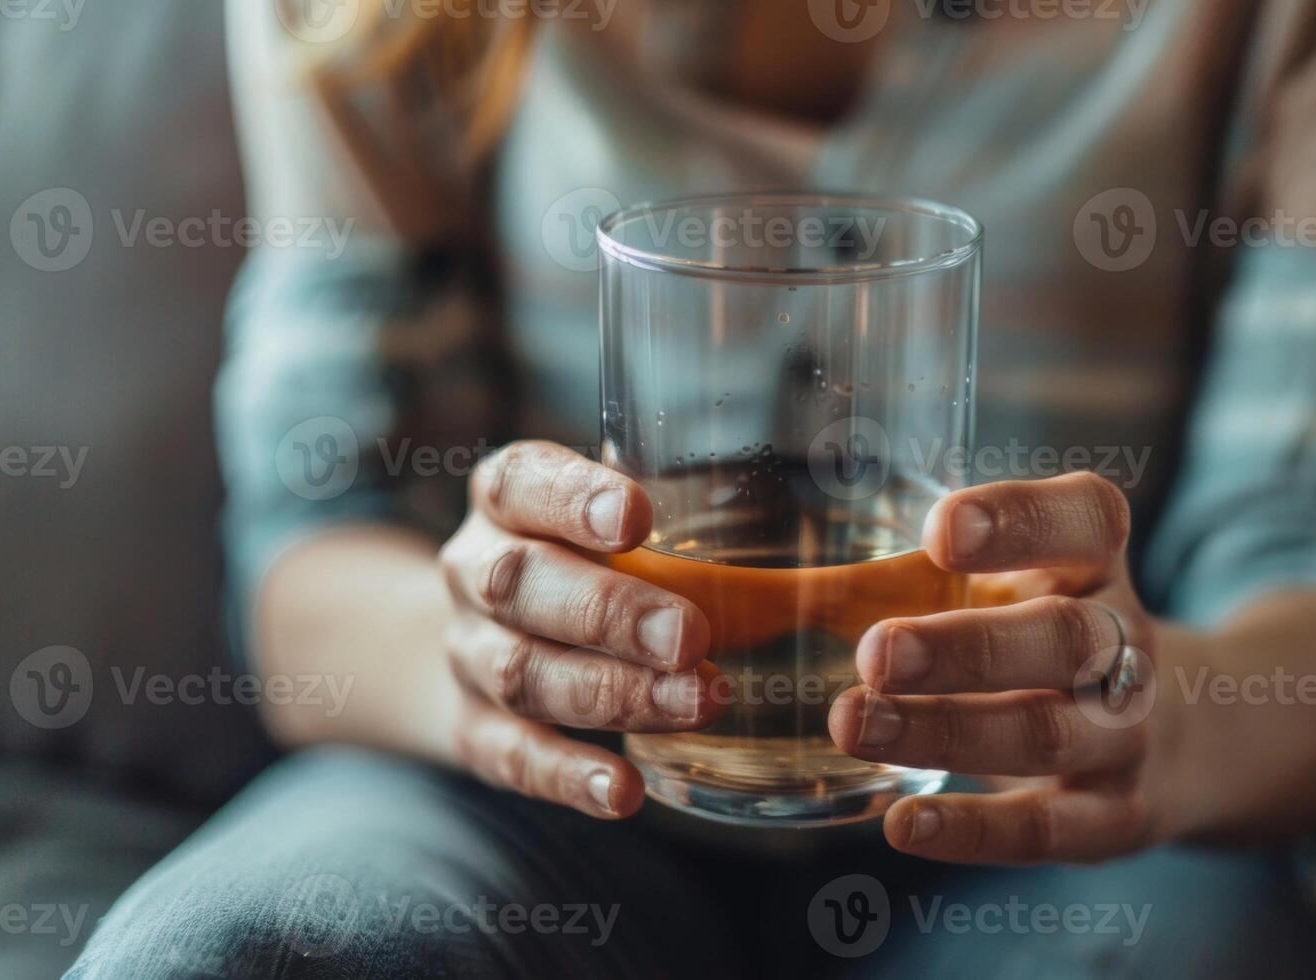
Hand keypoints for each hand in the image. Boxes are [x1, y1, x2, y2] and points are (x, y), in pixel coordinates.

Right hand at [438, 441, 720, 818]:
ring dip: (611, 694)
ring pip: (522, 673)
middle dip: (608, 612)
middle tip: (690, 636)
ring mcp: (466, 654)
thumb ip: (695, 525)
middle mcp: (474, 571)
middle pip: (519, 584)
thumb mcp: (617, 522)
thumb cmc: (586, 563)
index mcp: (507, 500)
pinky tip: (625, 790)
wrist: (477, 634)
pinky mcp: (472, 730)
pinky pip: (513, 757)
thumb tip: (849, 569)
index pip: (520, 482)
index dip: (572, 498)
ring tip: (695, 705)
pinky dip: (569, 776)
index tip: (638, 515)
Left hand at [829, 472, 1173, 863]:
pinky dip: (975, 832)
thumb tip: (752, 589)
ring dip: (947, 732)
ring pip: (1045, 731)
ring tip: (853, 726)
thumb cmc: (1041, 639)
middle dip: (967, 647)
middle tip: (875, 653)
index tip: (941, 529)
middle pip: (1063, 636)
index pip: (1086, 520)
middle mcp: (1122, 642)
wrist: (1181, 738)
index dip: (1023, 520)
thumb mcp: (1007, 589)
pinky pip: (1049, 829)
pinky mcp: (1117, 817)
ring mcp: (1126, 733)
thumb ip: (911, 578)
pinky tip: (902, 827)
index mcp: (1093, 565)